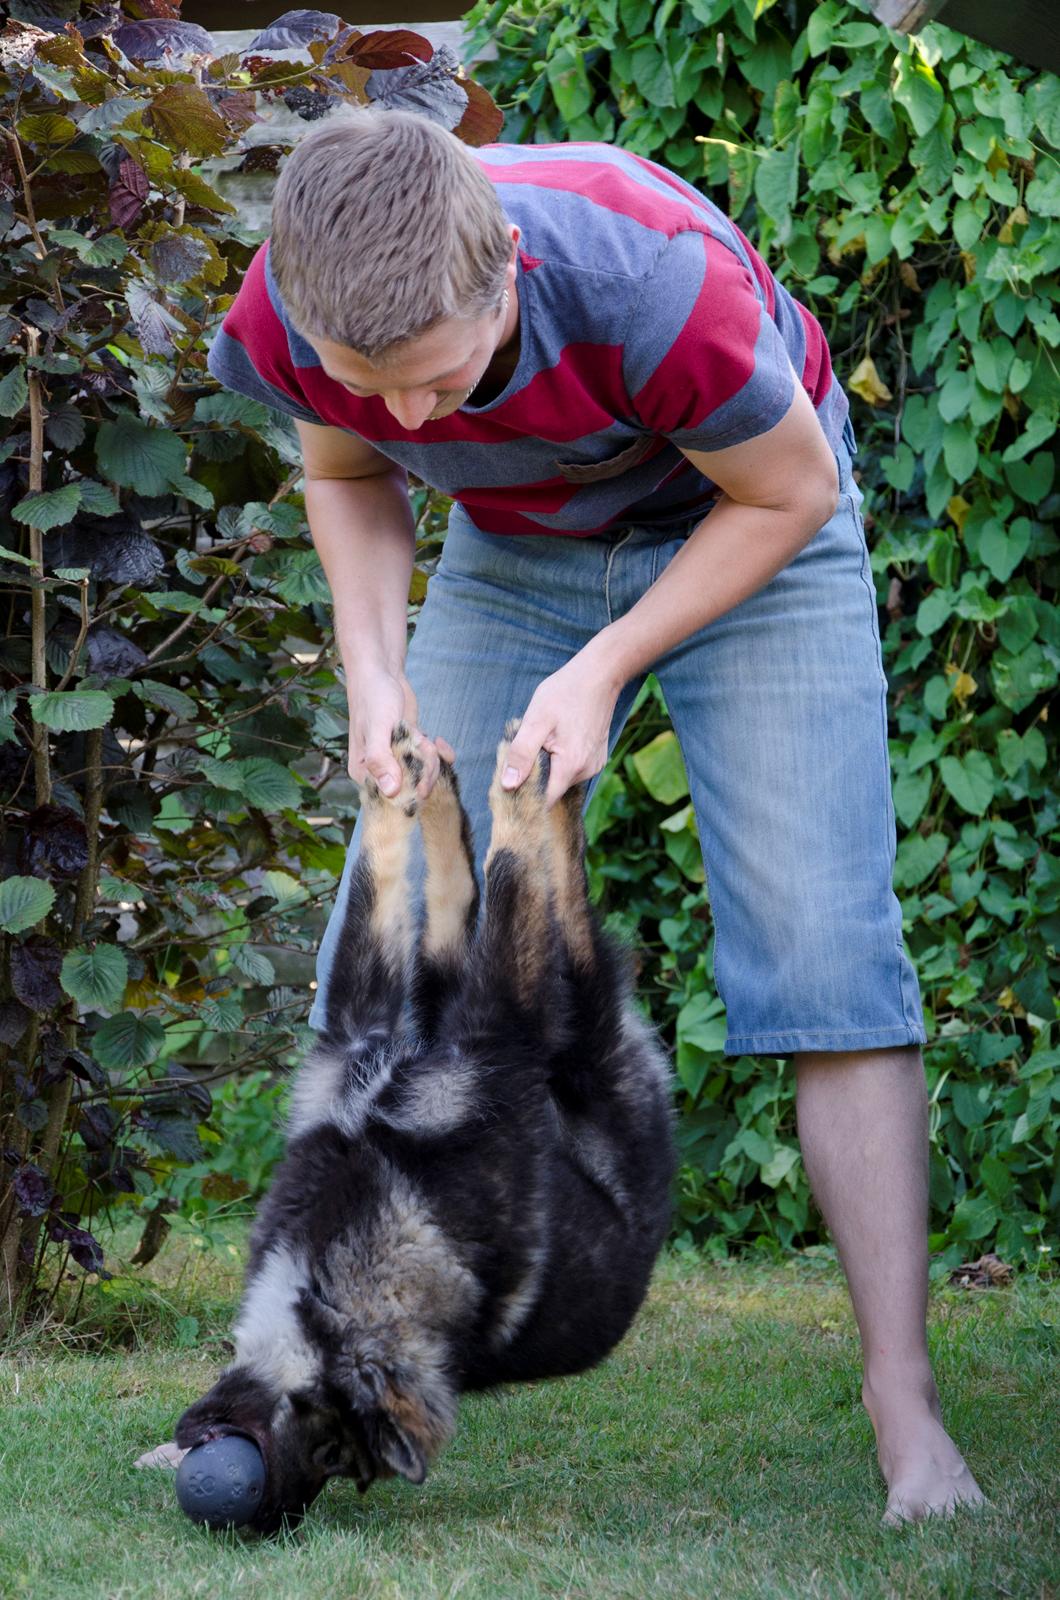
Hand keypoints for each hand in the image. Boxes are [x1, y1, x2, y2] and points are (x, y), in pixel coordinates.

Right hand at [347, 666, 454, 799]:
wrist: (381, 673)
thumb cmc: (373, 698)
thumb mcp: (377, 728)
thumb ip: (381, 760)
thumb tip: (391, 791)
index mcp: (364, 773)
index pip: (392, 799)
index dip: (411, 791)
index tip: (421, 774)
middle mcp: (380, 772)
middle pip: (412, 789)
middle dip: (426, 770)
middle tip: (423, 745)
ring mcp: (397, 762)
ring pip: (425, 776)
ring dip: (432, 758)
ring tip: (426, 737)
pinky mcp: (411, 752)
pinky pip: (431, 763)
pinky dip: (441, 754)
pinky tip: (439, 741)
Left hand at [501, 645, 620, 805]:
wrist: (599, 674)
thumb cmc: (566, 692)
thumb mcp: (536, 721)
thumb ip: (521, 754)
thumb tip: (507, 785)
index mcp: (571, 766)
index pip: (543, 799)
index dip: (525, 795)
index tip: (511, 782)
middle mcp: (587, 771)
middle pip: (552, 788)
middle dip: (535, 776)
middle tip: (524, 750)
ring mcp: (594, 765)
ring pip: (562, 778)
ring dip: (548, 766)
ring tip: (543, 740)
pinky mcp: (597, 758)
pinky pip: (573, 768)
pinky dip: (560, 760)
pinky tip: (556, 739)